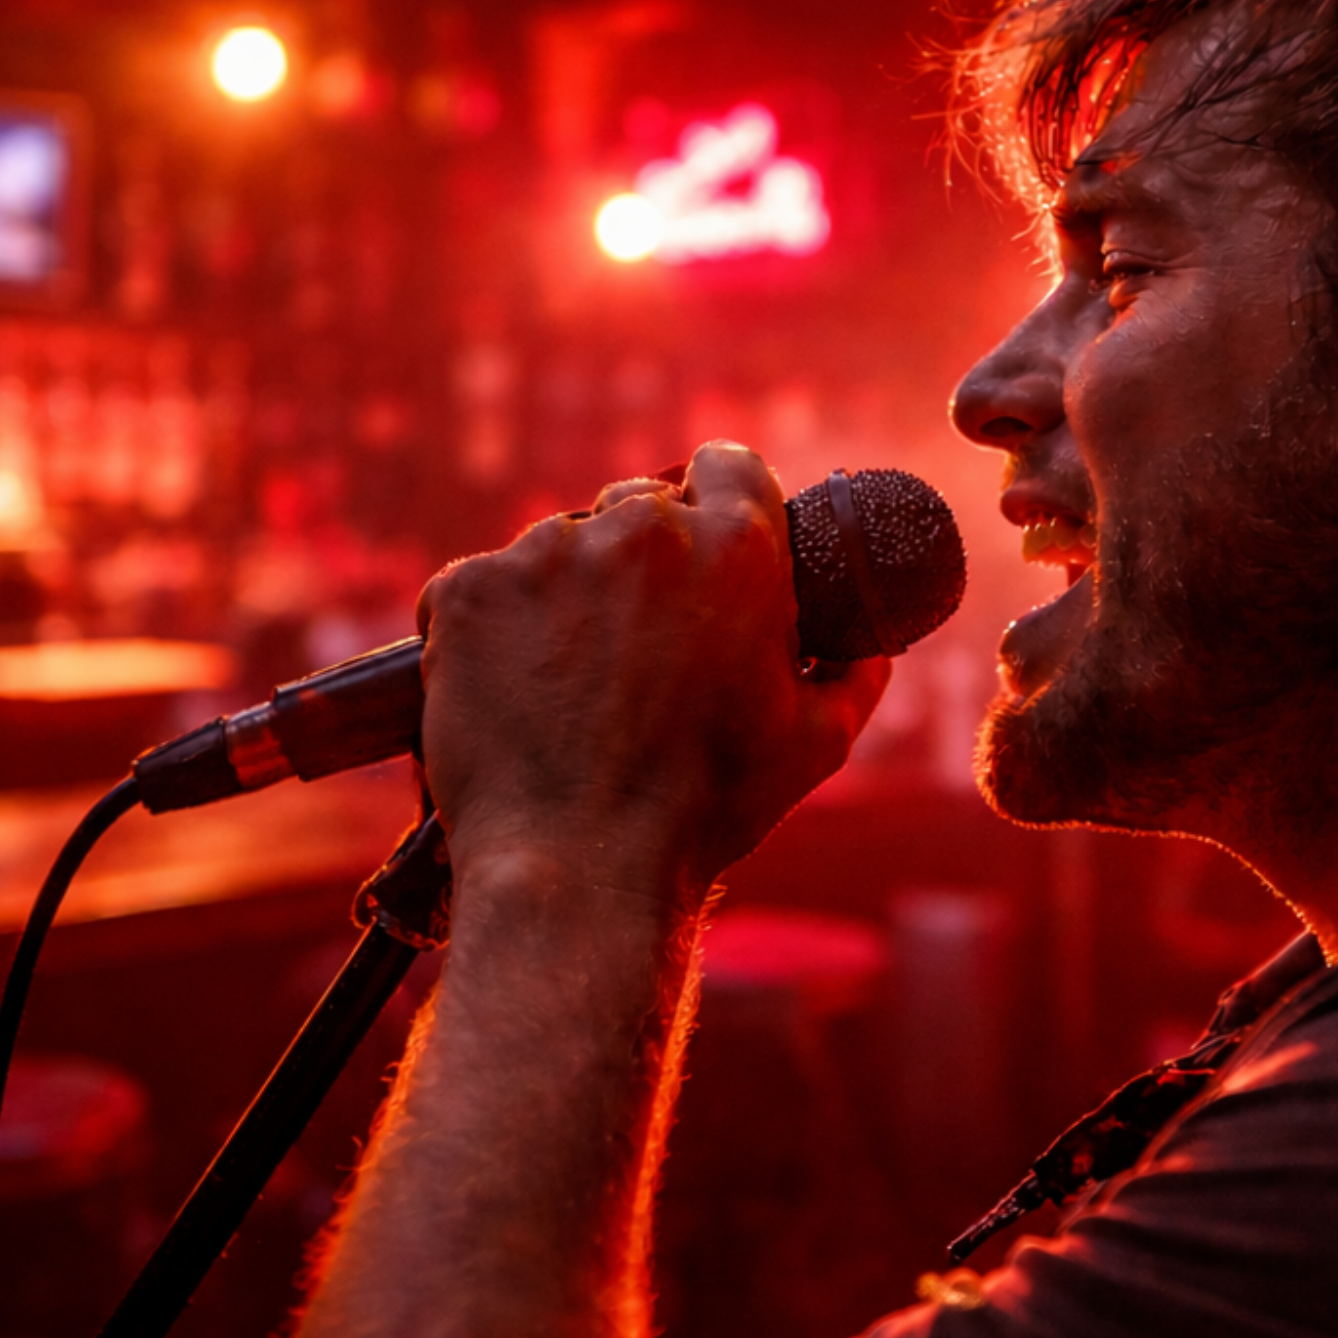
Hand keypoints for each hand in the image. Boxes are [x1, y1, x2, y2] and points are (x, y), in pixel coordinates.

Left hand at [415, 443, 889, 901]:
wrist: (577, 870)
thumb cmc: (704, 810)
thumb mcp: (816, 742)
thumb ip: (853, 669)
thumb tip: (871, 641)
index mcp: (735, 547)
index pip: (728, 467)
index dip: (719, 503)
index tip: (705, 541)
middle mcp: (639, 530)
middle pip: (638, 505)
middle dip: (640, 559)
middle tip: (634, 643)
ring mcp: (542, 554)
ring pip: (557, 548)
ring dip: (564, 594)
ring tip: (569, 686)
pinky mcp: (466, 590)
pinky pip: (480, 588)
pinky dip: (491, 630)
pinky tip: (511, 691)